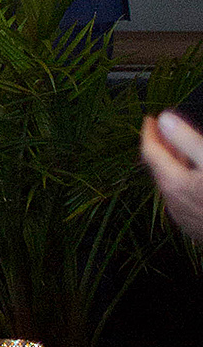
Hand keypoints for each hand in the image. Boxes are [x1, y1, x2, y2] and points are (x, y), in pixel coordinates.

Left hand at [143, 110, 202, 243]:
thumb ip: (187, 140)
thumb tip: (165, 120)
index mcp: (174, 182)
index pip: (150, 152)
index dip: (149, 133)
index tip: (150, 120)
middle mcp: (172, 201)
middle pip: (158, 168)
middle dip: (161, 147)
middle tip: (165, 132)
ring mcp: (183, 216)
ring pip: (170, 183)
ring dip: (172, 164)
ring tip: (182, 151)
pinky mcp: (194, 226)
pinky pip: (181, 197)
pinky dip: (183, 180)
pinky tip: (197, 177)